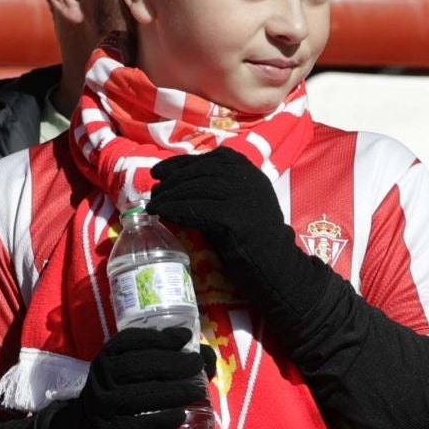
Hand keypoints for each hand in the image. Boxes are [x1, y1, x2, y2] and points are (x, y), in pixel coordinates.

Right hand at [71, 326, 209, 428]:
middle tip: (196, 364)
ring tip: (197, 391)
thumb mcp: (133, 372)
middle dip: (171, 364)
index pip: (129, 341)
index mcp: (106, 359)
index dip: (158, 337)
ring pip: (138, 397)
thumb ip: (164, 359)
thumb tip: (206, 353)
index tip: (185, 337)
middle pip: (135, 367)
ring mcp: (104, 409)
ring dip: (172, 392)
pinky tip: (180, 416)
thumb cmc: (124, 394)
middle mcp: (101, 381)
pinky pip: (138, 427)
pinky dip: (162, 421)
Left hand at [148, 149, 290, 285]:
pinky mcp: (235, 217)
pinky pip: (197, 208)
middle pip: (201, 171)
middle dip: (172, 180)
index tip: (159, 172)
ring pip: (197, 187)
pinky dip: (174, 209)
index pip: (210, 158)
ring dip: (170, 195)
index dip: (180, 163)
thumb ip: (212, 192)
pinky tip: (160, 213)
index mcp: (249, 171)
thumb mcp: (234, 206)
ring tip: (153, 205)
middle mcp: (248, 178)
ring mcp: (243, 196)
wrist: (275, 269)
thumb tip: (170, 184)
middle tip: (154, 191)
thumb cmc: (250, 241)